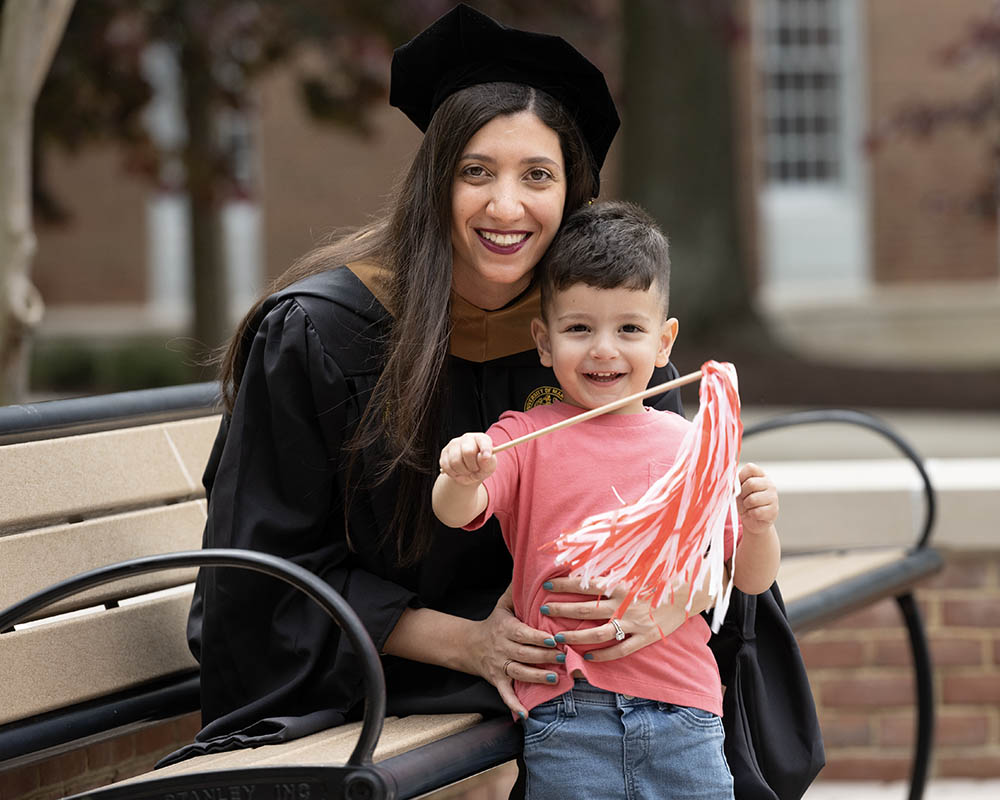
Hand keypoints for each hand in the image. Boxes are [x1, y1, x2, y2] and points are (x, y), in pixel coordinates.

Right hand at [438, 432, 495, 485]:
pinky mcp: (444, 452)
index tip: (487, 457)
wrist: (469, 473)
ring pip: (455, 461)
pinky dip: (454, 473)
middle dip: (472, 466)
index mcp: (481, 438)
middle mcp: (467, 438)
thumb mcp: (489, 466)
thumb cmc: (481, 467)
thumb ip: (488, 462)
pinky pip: (447, 466)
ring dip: (463, 471)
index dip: (485, 448)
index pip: (482, 440)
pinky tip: (459, 471)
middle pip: (468, 452)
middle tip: (475, 470)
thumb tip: (484, 457)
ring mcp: (454, 444)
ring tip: (467, 471)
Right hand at [466, 585, 564, 717]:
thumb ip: (516, 591)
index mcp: (506, 628)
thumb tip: (531, 570)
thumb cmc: (494, 623)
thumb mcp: (503, 605)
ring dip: (536, 677)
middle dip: (544, 656)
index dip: (538, 637)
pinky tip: (525, 714)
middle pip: (524, 653)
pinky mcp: (496, 681)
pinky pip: (504, 694)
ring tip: (554, 678)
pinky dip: (514, 705)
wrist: (468, 645)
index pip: (523, 633)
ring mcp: (499, 666)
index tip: (554, 638)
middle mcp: (502, 648)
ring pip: (518, 672)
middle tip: (564, 657)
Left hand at [539, 577, 714, 661]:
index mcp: (622, 582)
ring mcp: (635, 623)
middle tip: (544, 610)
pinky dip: (603, 656)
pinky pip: (621, 650)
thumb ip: (615, 560)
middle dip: (561, 610)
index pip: (585, 583)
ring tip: (559, 639)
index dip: (564, 585)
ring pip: (598, 634)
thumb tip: (590, 551)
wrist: (694, 588)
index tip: (547, 585)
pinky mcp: (646, 637)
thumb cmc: (664, 570)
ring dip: (576, 637)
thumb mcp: (639, 561)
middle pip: (585, 610)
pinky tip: (588, 658)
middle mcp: (625, 604)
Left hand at [737, 462, 778, 534]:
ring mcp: (773, 497)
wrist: (752, 520)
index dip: (741, 476)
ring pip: (752, 499)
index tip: (739, 484)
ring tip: (749, 506)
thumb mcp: (738, 489)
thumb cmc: (744, 501)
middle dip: (742, 493)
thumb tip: (731, 483)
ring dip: (746, 505)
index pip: (750, 468)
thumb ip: (735, 483)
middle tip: (744, 498)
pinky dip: (751, 514)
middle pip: (751, 483)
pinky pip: (756, 512)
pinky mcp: (773, 511)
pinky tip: (754, 513)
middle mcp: (770, 484)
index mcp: (761, 475)